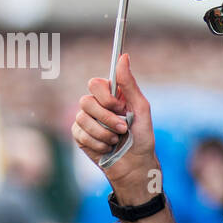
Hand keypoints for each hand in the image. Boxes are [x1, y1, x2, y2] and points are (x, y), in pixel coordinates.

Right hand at [71, 53, 158, 192]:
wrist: (135, 166)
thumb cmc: (142, 137)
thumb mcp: (141, 108)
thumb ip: (129, 83)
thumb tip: (123, 56)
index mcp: (111, 96)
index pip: (95, 83)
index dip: (105, 97)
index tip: (120, 108)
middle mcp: (96, 106)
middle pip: (86, 101)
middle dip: (106, 118)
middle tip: (122, 129)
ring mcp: (86, 121)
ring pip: (82, 119)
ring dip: (104, 133)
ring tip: (116, 140)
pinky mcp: (80, 136)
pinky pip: (80, 134)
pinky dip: (98, 143)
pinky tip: (107, 148)